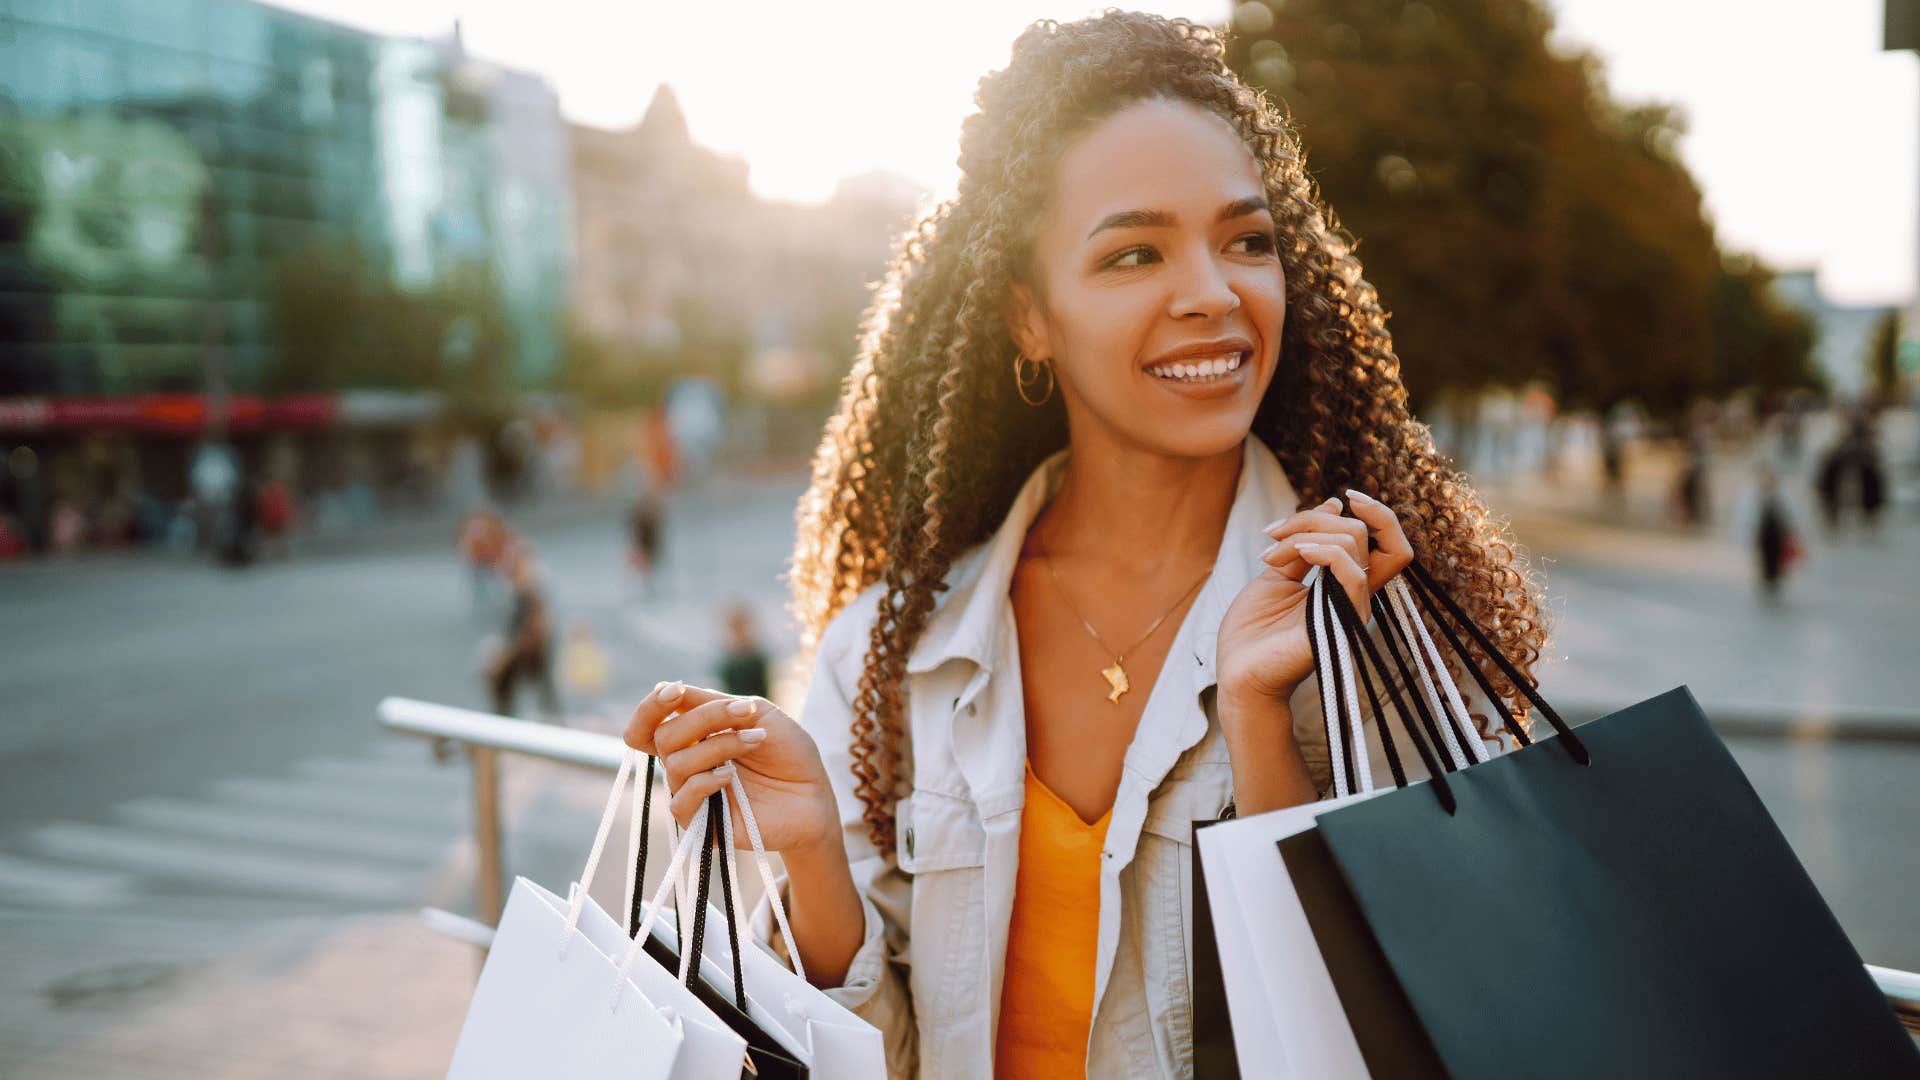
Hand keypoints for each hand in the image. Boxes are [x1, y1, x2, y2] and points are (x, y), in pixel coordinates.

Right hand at [626, 682, 839, 855]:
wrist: (815, 794)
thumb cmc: (787, 751)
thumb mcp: (755, 712)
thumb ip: (710, 701)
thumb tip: (664, 686)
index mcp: (692, 738)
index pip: (647, 725)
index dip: (651, 707)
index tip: (674, 690)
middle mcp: (685, 765)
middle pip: (664, 737)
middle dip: (705, 718)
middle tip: (745, 713)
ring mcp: (692, 795)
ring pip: (676, 764)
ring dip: (720, 746)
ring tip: (757, 740)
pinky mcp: (701, 825)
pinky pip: (681, 801)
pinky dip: (706, 782)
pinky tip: (732, 776)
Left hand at [1215, 489, 1414, 709]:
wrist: (1237, 672)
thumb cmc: (1254, 631)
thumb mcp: (1277, 573)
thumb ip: (1304, 543)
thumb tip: (1334, 507)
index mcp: (1344, 584)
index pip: (1387, 542)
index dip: (1377, 514)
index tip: (1343, 497)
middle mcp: (1354, 595)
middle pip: (1361, 533)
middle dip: (1311, 520)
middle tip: (1272, 534)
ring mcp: (1351, 610)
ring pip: (1355, 545)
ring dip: (1305, 535)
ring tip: (1270, 553)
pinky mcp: (1342, 624)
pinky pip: (1353, 575)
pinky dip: (1325, 552)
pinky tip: (1296, 553)